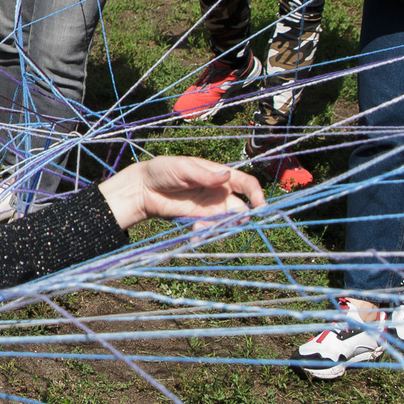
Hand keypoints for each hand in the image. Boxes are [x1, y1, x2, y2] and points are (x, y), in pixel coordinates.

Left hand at [99, 156, 262, 229]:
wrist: (142, 189)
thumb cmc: (163, 170)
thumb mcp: (182, 168)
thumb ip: (204, 175)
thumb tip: (226, 176)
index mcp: (219, 175)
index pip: (246, 184)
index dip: (257, 194)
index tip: (260, 207)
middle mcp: (218, 193)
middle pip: (240, 208)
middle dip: (240, 218)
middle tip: (228, 223)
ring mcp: (209, 208)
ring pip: (226, 223)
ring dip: (219, 229)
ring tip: (199, 229)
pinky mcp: (198, 221)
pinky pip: (209, 231)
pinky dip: (205, 235)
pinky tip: (193, 235)